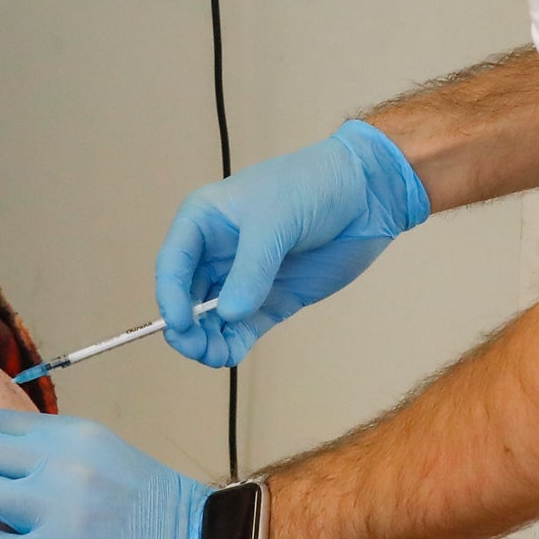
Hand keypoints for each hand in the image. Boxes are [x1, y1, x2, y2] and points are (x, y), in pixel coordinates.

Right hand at [155, 120, 429, 367]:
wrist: (367, 192)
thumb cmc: (314, 185)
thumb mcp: (276, 220)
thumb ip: (252, 268)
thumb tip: (229, 314)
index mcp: (205, 220)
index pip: (173, 263)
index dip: (170, 296)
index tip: (179, 323)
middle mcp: (218, 251)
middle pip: (186, 297)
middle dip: (186, 325)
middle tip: (196, 346)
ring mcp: (246, 278)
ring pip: (212, 319)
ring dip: (207, 340)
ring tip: (216, 354)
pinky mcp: (272, 298)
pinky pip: (242, 328)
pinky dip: (232, 344)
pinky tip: (230, 353)